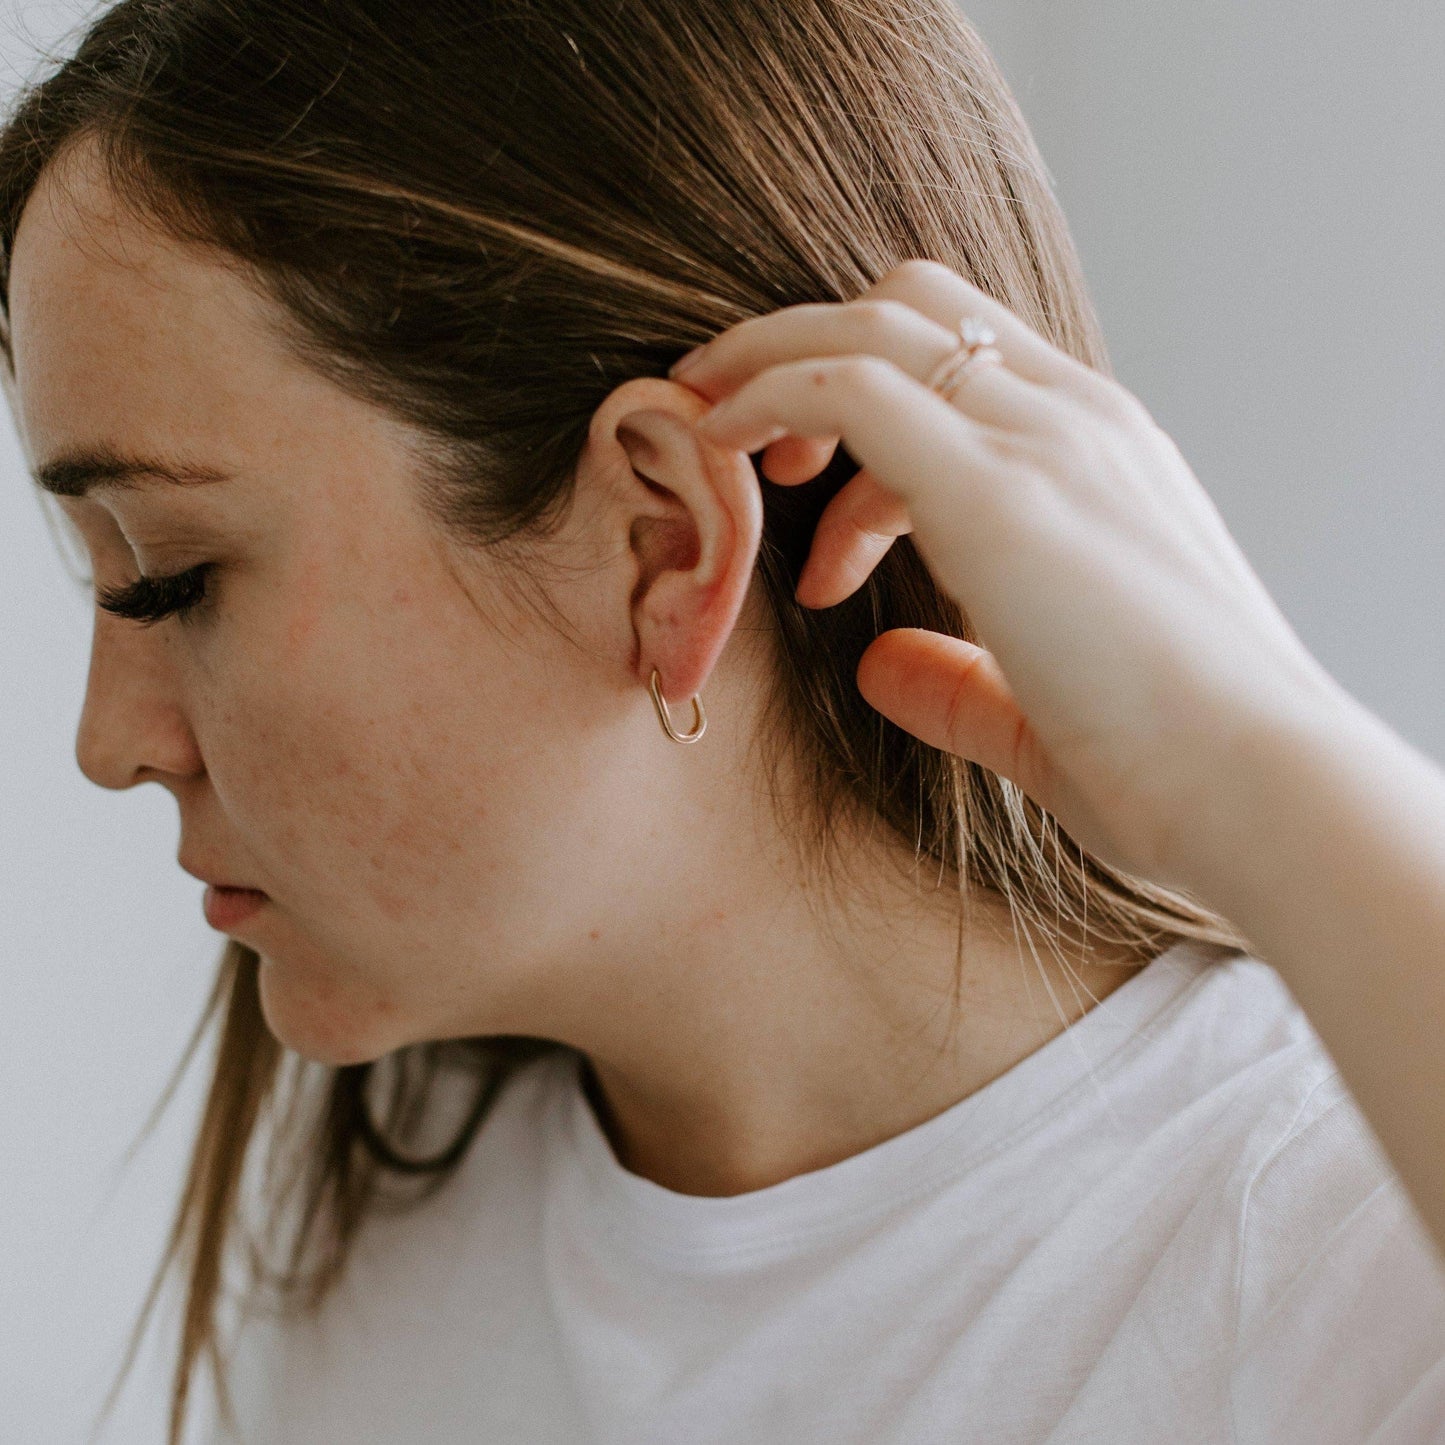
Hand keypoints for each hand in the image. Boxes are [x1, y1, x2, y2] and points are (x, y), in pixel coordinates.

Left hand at [674, 259, 1345, 886]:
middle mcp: (1075, 420)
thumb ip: (957, 681)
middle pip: (909, 304)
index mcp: (1098, 452)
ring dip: (771, 366)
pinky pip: (855, 388)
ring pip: (874, 325)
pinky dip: (771, 397)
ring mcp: (1045, 442)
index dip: (858, 395)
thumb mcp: (1041, 706)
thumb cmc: (1172, 760)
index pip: (962, 353)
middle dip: (800, 347)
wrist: (1260, 789)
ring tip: (715, 450)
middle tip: (732, 431)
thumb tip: (882, 667)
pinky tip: (720, 447)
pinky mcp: (1002, 491)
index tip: (803, 489)